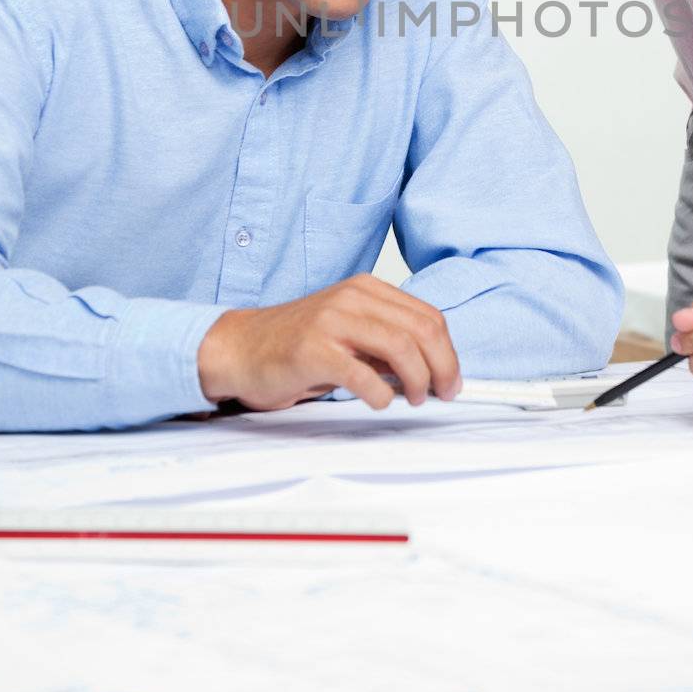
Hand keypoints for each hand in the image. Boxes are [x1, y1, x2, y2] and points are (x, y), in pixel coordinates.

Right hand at [197, 272, 461, 411]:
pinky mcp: (313, 350)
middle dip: (443, 366)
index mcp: (365, 290)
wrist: (239, 348)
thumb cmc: (296, 346)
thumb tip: (434, 369)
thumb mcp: (349, 333)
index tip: (453, 379)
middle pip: (421, 330)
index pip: (427, 316)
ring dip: (418, 380)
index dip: (449, 352)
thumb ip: (386, 344)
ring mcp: (331, 322)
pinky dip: (381, 394)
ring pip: (400, 347)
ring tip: (414, 398)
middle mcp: (351, 298)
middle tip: (443, 393)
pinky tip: (379, 402)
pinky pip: (362, 374)